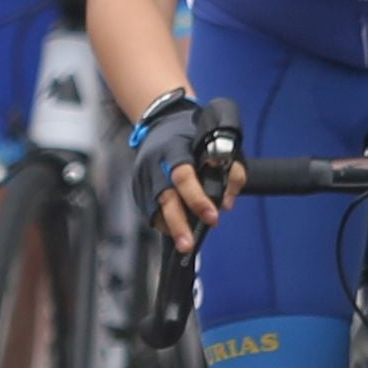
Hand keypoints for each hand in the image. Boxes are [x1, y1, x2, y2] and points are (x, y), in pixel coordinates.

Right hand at [130, 89, 234, 247]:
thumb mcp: (217, 143)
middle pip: (164, 198)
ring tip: (184, 243)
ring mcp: (143, 176)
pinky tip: (175, 230)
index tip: (213, 217)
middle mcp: (155, 164)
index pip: (184, 177)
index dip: (198, 199)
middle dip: (177, 224)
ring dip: (169, 227)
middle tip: (189, 245)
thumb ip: (230, 172)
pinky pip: (149, 209)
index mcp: (174, 149)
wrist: (160, 122)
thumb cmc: (192, 135)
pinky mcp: (137, 186)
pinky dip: (162, 222)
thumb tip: (226, 203)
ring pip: (154, 208)